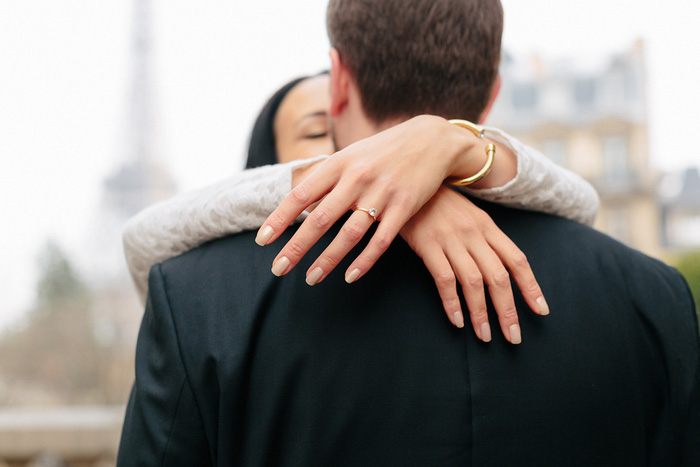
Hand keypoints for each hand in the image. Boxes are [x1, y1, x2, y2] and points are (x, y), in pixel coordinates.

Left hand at [255, 115, 477, 284]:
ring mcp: (382, 193)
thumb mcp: (351, 155)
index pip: (301, 195)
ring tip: (311, 278)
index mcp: (339, 164)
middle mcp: (357, 178)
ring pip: (349, 234)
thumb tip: (299, 204)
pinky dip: (364, 260)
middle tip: (277, 269)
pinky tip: (350, 276)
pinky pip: (381, 240)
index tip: (262, 241)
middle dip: (296, 247)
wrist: (431, 139)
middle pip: (320, 219)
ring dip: (328, 260)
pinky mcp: (405, 207)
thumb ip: (327, 178)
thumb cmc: (383, 150)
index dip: (279, 219)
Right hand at [399, 186, 548, 343]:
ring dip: (481, 313)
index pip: (517, 260)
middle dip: (508, 310)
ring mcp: (450, 238)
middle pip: (498, 277)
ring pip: (474, 282)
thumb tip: (499, 271)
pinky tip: (457, 320)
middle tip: (513, 336)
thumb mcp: (467, 215)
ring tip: (484, 336)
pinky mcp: (428, 244)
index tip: (540, 310)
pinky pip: (445, 279)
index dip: (531, 287)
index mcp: (487, 226)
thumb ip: (483, 239)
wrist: (406, 183)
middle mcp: (473, 233)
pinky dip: (452, 303)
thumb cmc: (437, 204)